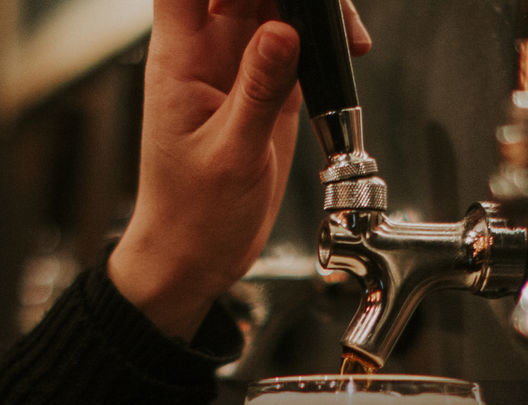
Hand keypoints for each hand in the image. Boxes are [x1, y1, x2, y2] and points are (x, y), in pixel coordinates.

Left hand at [109, 0, 370, 339]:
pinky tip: (347, 53)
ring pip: (276, 4)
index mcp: (180, 59)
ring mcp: (238, 66)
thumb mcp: (232, 155)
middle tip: (326, 15)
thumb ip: (259, 90)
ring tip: (347, 37)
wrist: (194, 257)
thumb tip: (284, 31)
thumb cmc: (192, 217)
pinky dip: (324, 41)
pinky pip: (296, 41)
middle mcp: (206, 52)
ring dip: (314, 11)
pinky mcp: (267, 86)